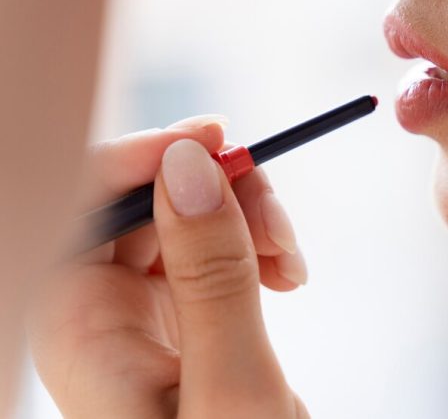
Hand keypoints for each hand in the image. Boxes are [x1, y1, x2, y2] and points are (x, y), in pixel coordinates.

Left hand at [29, 117, 309, 417]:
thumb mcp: (233, 385)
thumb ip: (210, 274)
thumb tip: (189, 164)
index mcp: (78, 336)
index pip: (76, 210)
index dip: (138, 159)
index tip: (215, 140)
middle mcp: (98, 319)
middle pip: (138, 205)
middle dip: (214, 194)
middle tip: (277, 222)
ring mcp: (142, 317)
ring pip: (180, 218)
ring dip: (243, 217)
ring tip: (292, 258)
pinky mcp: (185, 318)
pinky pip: (210, 249)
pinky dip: (253, 245)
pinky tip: (287, 271)